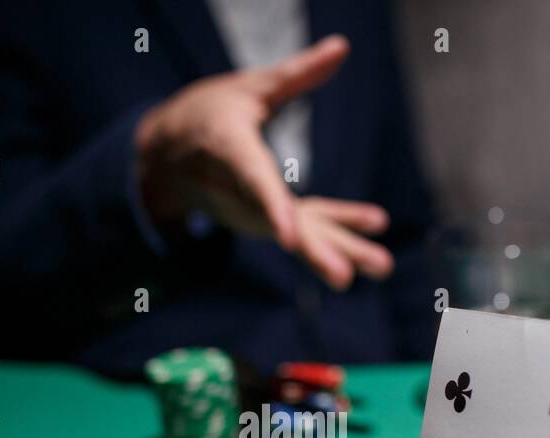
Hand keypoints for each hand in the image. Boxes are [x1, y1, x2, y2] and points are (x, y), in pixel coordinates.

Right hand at [134, 35, 393, 289]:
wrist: (167, 157)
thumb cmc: (206, 113)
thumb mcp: (248, 87)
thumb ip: (296, 74)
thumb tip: (342, 47)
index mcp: (229, 152)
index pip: (253, 186)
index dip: (273, 212)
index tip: (289, 241)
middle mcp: (243, 194)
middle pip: (282, 227)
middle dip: (316, 253)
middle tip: (345, 278)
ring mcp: (257, 212)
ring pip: (302, 235)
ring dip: (341, 252)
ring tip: (382, 266)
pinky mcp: (270, 218)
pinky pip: (309, 224)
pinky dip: (343, 225)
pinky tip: (378, 224)